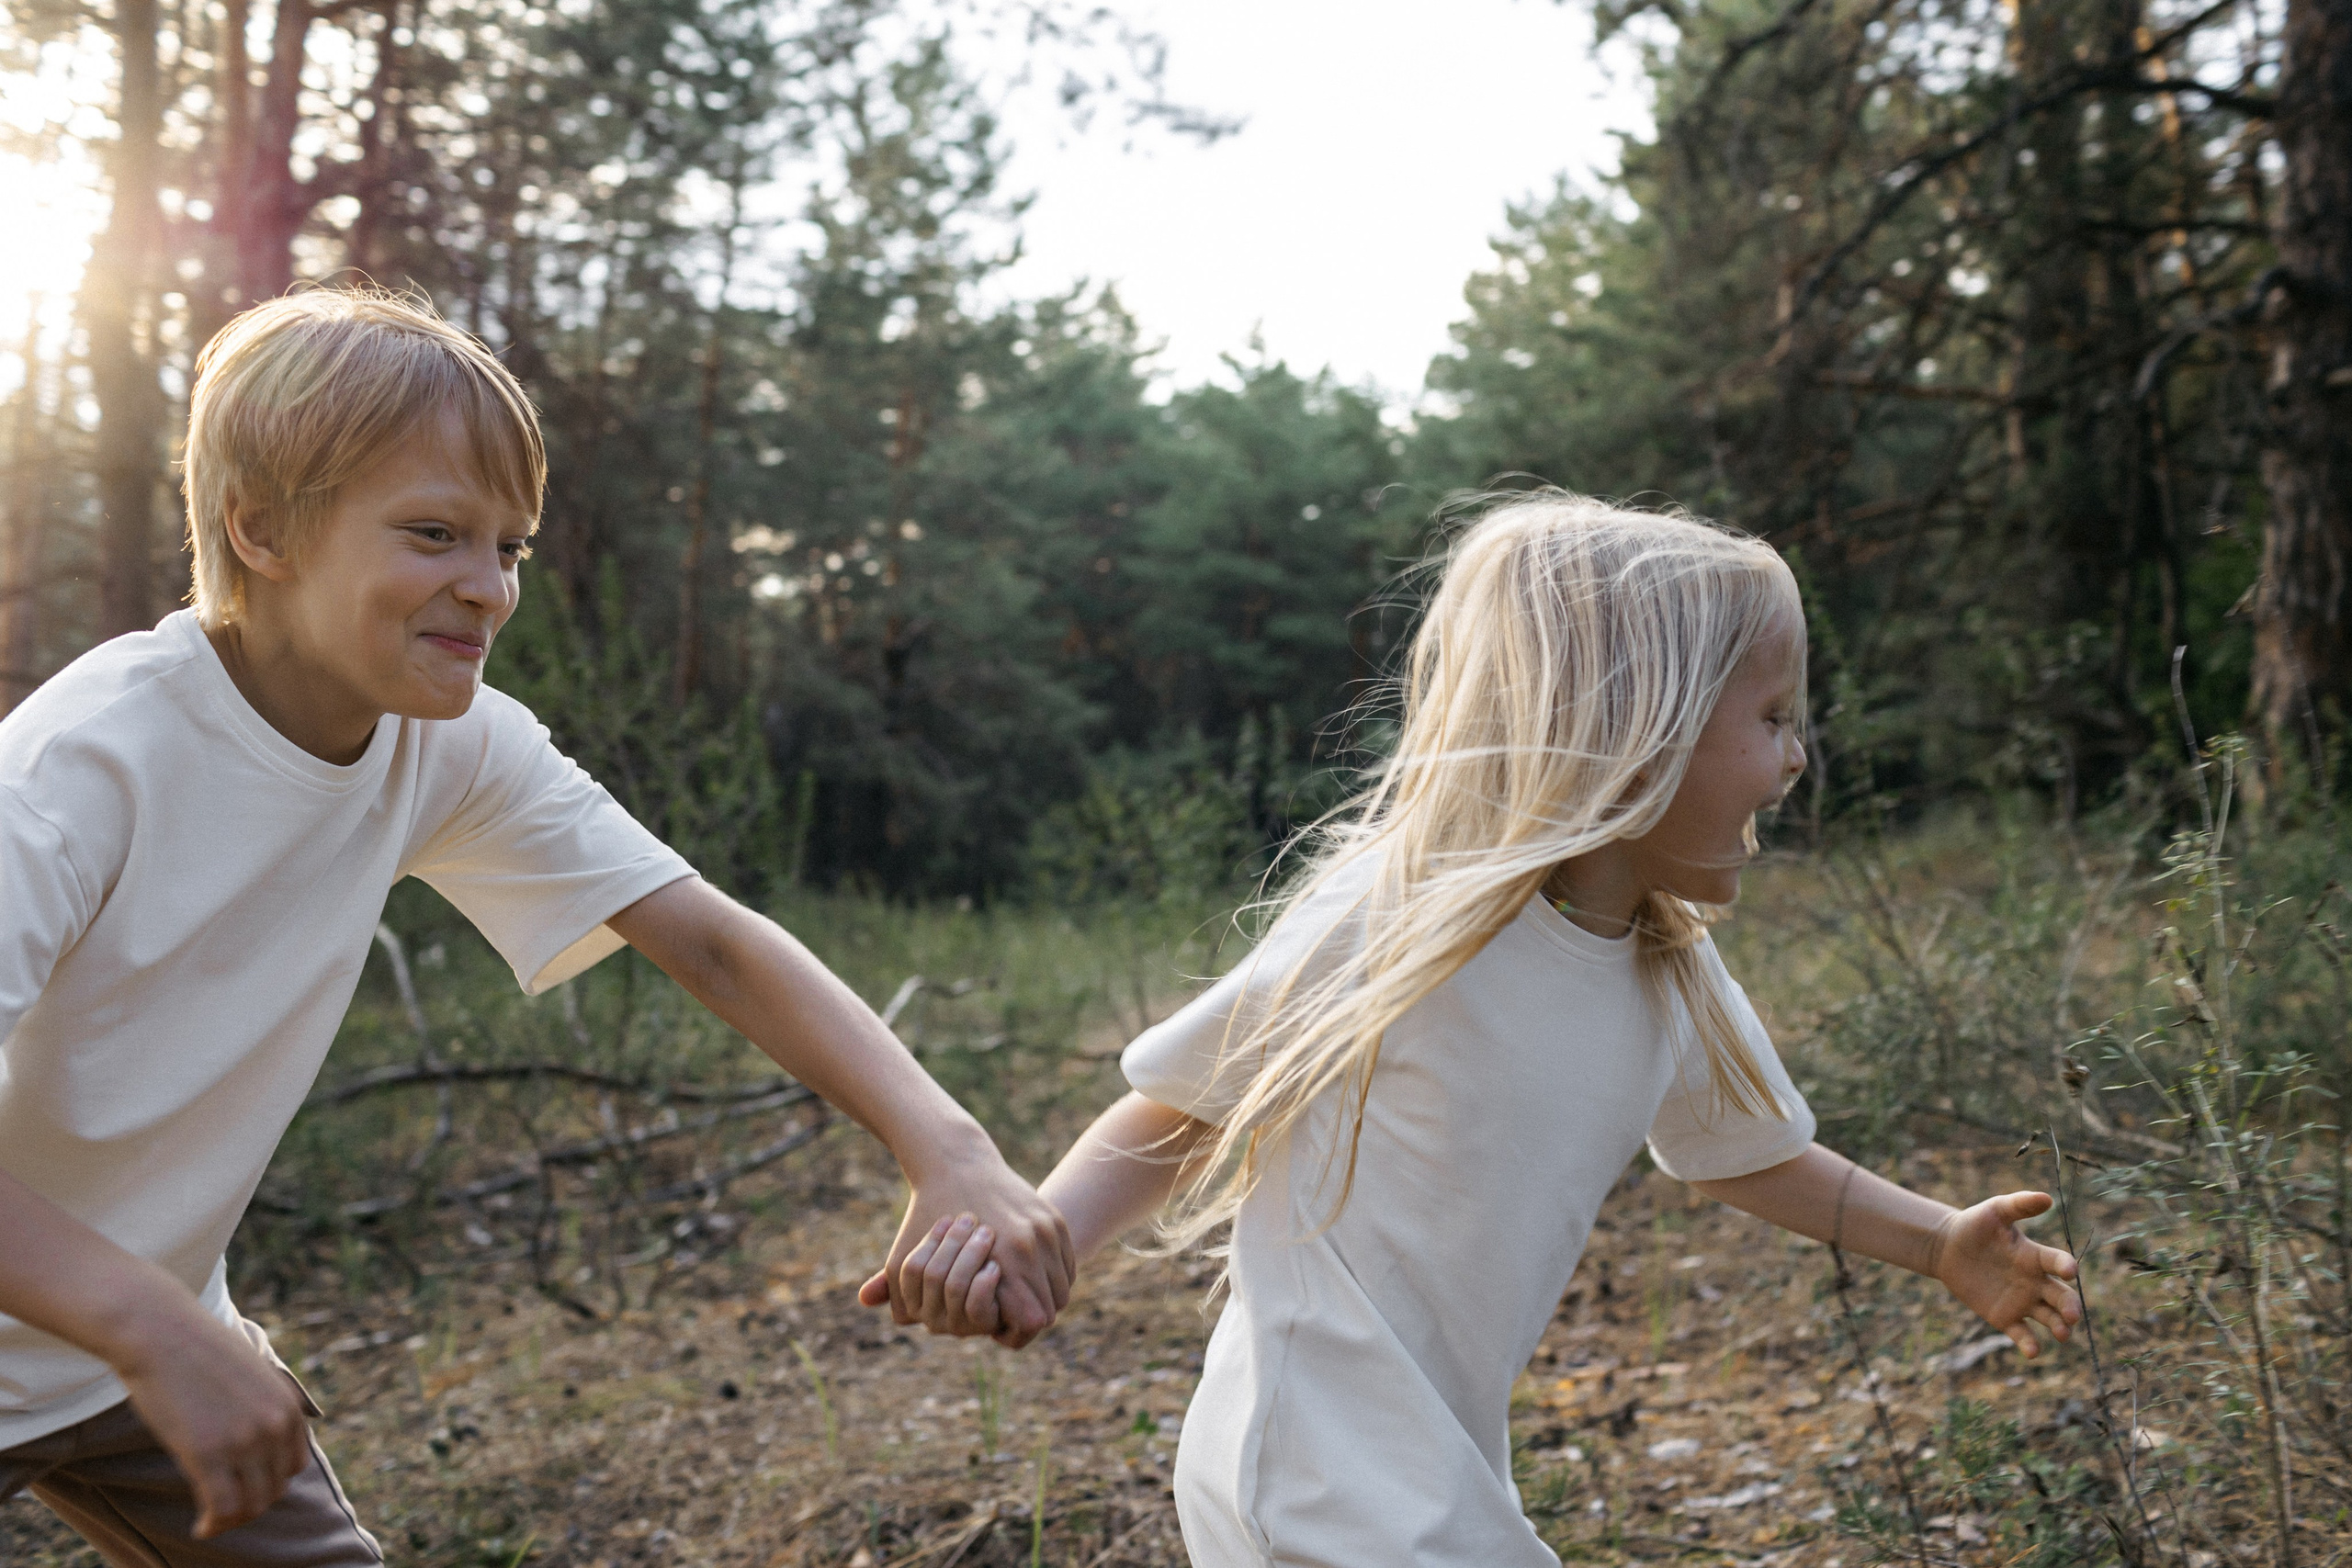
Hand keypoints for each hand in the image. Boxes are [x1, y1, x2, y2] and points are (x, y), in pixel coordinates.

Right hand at [108, 1304, 311, 1537]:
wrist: (162, 1333)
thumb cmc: (198, 1350)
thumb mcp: (251, 1375)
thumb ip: (262, 1405)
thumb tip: (258, 1437)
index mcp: (287, 1406)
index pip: (294, 1464)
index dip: (271, 1483)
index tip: (247, 1488)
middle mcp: (274, 1424)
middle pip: (274, 1488)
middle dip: (251, 1503)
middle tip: (224, 1509)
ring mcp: (244, 1440)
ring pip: (251, 1504)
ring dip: (232, 1520)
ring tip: (212, 1522)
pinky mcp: (208, 1453)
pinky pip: (222, 1506)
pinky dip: (214, 1524)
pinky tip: (201, 1526)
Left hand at [857, 1149, 1073, 1347]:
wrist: (956, 1164)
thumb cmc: (930, 1217)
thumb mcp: (909, 1261)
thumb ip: (903, 1301)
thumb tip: (915, 1328)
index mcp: (1003, 1260)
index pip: (1032, 1321)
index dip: (1017, 1331)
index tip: (998, 1329)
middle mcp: (1031, 1245)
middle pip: (1052, 1307)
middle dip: (1033, 1316)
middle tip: (1010, 1318)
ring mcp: (1046, 1230)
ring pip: (1062, 1287)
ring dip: (1046, 1298)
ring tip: (1020, 1302)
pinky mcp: (1054, 1219)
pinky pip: (1067, 1264)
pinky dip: (1054, 1277)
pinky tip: (1030, 1280)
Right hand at [859, 1213, 1010, 1339]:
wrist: (1007, 1262)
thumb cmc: (965, 1255)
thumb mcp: (934, 1256)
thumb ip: (898, 1273)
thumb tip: (864, 1298)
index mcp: (912, 1302)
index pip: (910, 1269)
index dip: (929, 1241)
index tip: (946, 1218)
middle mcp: (931, 1319)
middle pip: (933, 1275)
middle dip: (953, 1243)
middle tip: (970, 1218)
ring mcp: (956, 1326)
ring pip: (955, 1287)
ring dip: (971, 1255)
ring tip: (986, 1232)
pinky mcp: (983, 1328)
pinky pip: (977, 1306)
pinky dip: (985, 1282)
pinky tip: (996, 1264)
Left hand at [1929, 1191, 2081, 1356]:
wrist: (1947, 1247)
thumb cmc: (1974, 1225)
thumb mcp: (1995, 1211)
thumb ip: (2019, 1205)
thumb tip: (2047, 1198)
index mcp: (2036, 1256)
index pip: (2058, 1262)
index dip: (2065, 1266)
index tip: (2069, 1271)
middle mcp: (2035, 1281)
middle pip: (2061, 1297)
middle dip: (2069, 1307)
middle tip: (2071, 1316)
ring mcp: (2022, 1301)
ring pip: (2049, 1318)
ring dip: (2058, 1327)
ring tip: (2061, 1334)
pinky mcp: (2005, 1317)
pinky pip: (2022, 1334)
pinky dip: (2030, 1344)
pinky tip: (2033, 1351)